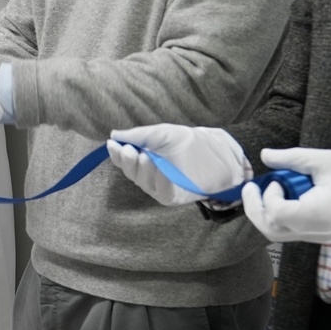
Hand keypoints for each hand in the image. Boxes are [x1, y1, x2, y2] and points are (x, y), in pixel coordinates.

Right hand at [106, 124, 250, 205]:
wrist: (217, 152)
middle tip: (129, 150)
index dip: (117, 154)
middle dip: (128, 161)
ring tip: (145, 156)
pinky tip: (161, 170)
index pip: (125, 160)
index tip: (113, 144)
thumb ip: (140, 135)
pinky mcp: (173, 196)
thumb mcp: (163, 133)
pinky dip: (160, 181)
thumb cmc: (189, 142)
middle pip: (131, 173)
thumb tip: (115, 135)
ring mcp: (160, 187)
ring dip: (143, 170)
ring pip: (144, 182)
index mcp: (144, 160)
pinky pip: (162, 191)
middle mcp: (149, 176)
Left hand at [240, 147, 330, 244]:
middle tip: (252, 189)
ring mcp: (318, 237)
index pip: (276, 213)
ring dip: (267, 213)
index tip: (277, 179)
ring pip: (279, 234)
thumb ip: (292, 158)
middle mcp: (314, 231)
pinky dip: (281, 217)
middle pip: (271, 230)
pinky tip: (285, 198)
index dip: (269, 195)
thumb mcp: (325, 160)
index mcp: (317, 214)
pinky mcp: (320, 236)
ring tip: (269, 191)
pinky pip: (292, 232)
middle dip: (255, 209)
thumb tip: (266, 155)